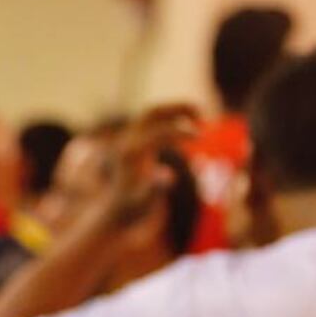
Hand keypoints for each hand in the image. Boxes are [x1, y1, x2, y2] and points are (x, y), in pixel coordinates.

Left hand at [100, 107, 197, 228]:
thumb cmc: (131, 207)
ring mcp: (128, 138)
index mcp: (130, 153)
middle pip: (152, 112)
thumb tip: (168, 176)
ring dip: (176, 109)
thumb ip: (154, 189)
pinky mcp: (133, 139)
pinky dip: (172, 118)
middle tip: (201, 114)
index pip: (157, 133)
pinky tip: (189, 130)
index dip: (180, 132)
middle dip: (177, 108)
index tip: (201, 136)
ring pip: (153, 113)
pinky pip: (153, 121)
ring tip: (200, 118)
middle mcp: (126, 141)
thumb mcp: (142, 203)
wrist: (114, 208)